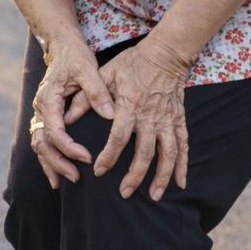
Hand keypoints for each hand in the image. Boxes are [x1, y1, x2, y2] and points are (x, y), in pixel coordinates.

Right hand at [30, 39, 115, 189]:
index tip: (87, 157)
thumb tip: (110, 115)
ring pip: (39, 145)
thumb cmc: (75, 56)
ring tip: (64, 182)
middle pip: (42, 143)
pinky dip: (49, 158)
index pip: (55, 130)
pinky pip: (43, 142)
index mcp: (48, 98)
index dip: (69, 147)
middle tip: (76, 176)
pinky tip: (58, 174)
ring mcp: (41, 113)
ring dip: (51, 164)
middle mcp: (40, 108)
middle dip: (58, 162)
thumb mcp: (88, 69)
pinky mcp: (46, 116)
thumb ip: (97, 92)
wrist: (62, 45)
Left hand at [93, 36, 189, 200]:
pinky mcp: (179, 120)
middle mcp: (151, 116)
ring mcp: (167, 120)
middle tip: (124, 193)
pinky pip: (183, 146)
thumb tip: (67, 116)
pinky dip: (182, 165)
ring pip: (167, 154)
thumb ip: (87, 97)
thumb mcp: (105, 74)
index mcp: (130, 105)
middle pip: (144, 152)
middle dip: (135, 175)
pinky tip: (180, 182)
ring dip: (161, 176)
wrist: (165, 54)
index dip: (109, 156)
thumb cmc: (131, 64)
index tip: (99, 171)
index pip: (119, 137)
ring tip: (154, 196)